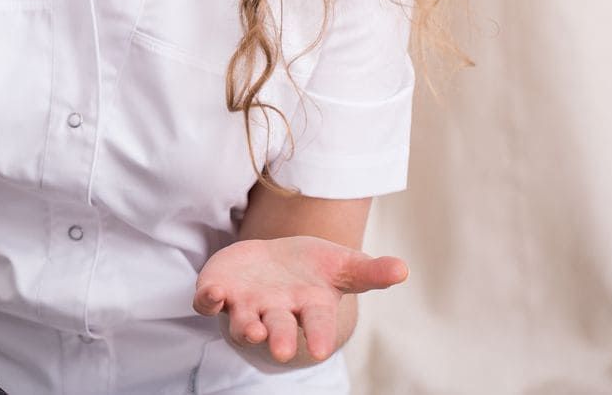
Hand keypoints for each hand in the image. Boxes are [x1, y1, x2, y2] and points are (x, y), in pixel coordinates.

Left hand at [192, 235, 407, 363]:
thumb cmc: (311, 268)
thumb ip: (369, 272)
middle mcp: (277, 311)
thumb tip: (404, 269)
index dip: (318, 336)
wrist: (272, 262)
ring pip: (243, 322)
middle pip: (277, 327)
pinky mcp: (220, 291)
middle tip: (276, 349)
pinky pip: (208, 300)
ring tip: (252, 330)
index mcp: (310, 307)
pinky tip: (212, 293)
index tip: (318, 350)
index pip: (317, 325)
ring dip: (245, 326)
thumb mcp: (341, 265)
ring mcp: (247, 304)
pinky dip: (208, 299)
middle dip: (277, 338)